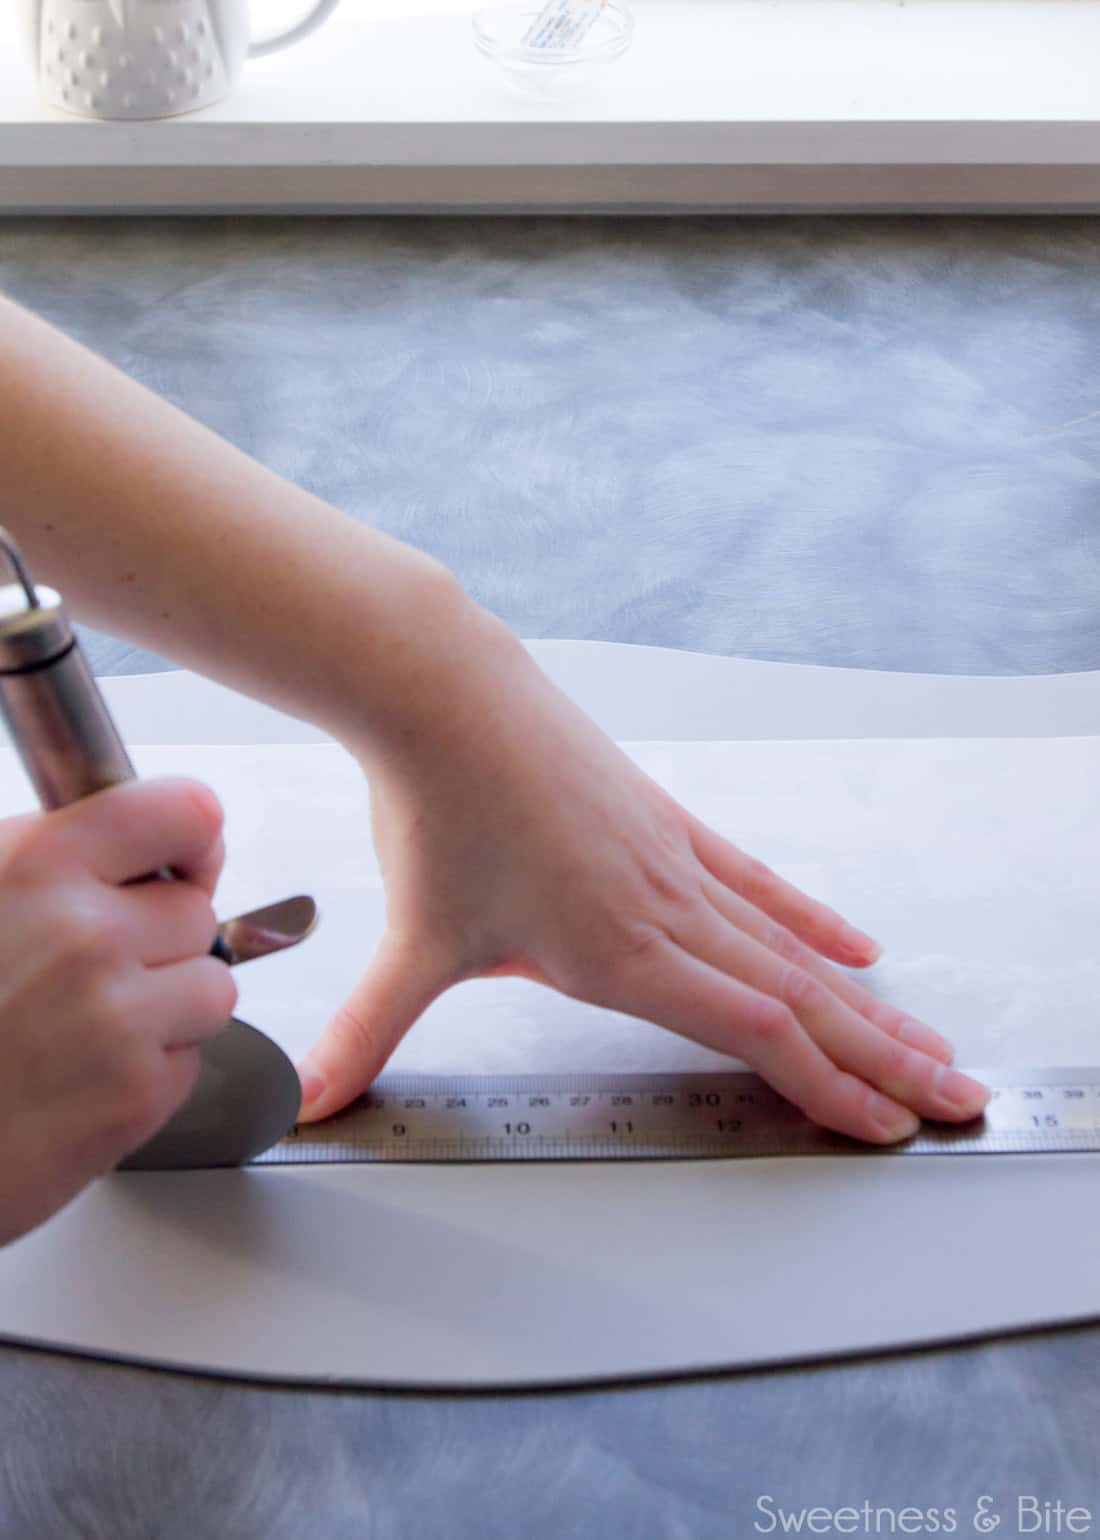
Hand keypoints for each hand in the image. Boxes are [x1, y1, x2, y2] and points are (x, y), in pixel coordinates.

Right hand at [0, 777, 235, 1243]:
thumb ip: (53, 855)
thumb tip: (141, 838)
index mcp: (39, 866)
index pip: (187, 813)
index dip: (193, 841)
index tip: (180, 861)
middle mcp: (85, 935)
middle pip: (198, 911)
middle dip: (161, 940)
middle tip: (94, 972)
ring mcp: (116, 1017)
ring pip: (213, 986)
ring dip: (168, 1007)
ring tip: (89, 1027)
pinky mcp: (135, 1094)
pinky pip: (191, 1059)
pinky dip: (151, 1070)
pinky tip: (83, 1076)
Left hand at [297, 613, 988, 1141]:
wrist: (444, 690)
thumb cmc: (436, 808)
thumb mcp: (412, 939)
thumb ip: (370, 1031)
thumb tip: (311, 1100)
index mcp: (621, 950)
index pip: (752, 1032)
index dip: (826, 1086)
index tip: (888, 1126)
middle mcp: (666, 908)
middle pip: (801, 996)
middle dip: (883, 1057)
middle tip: (955, 1096)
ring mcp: (674, 859)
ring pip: (793, 945)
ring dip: (866, 1002)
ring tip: (925, 1037)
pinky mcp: (663, 821)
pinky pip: (754, 882)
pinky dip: (808, 917)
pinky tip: (849, 941)